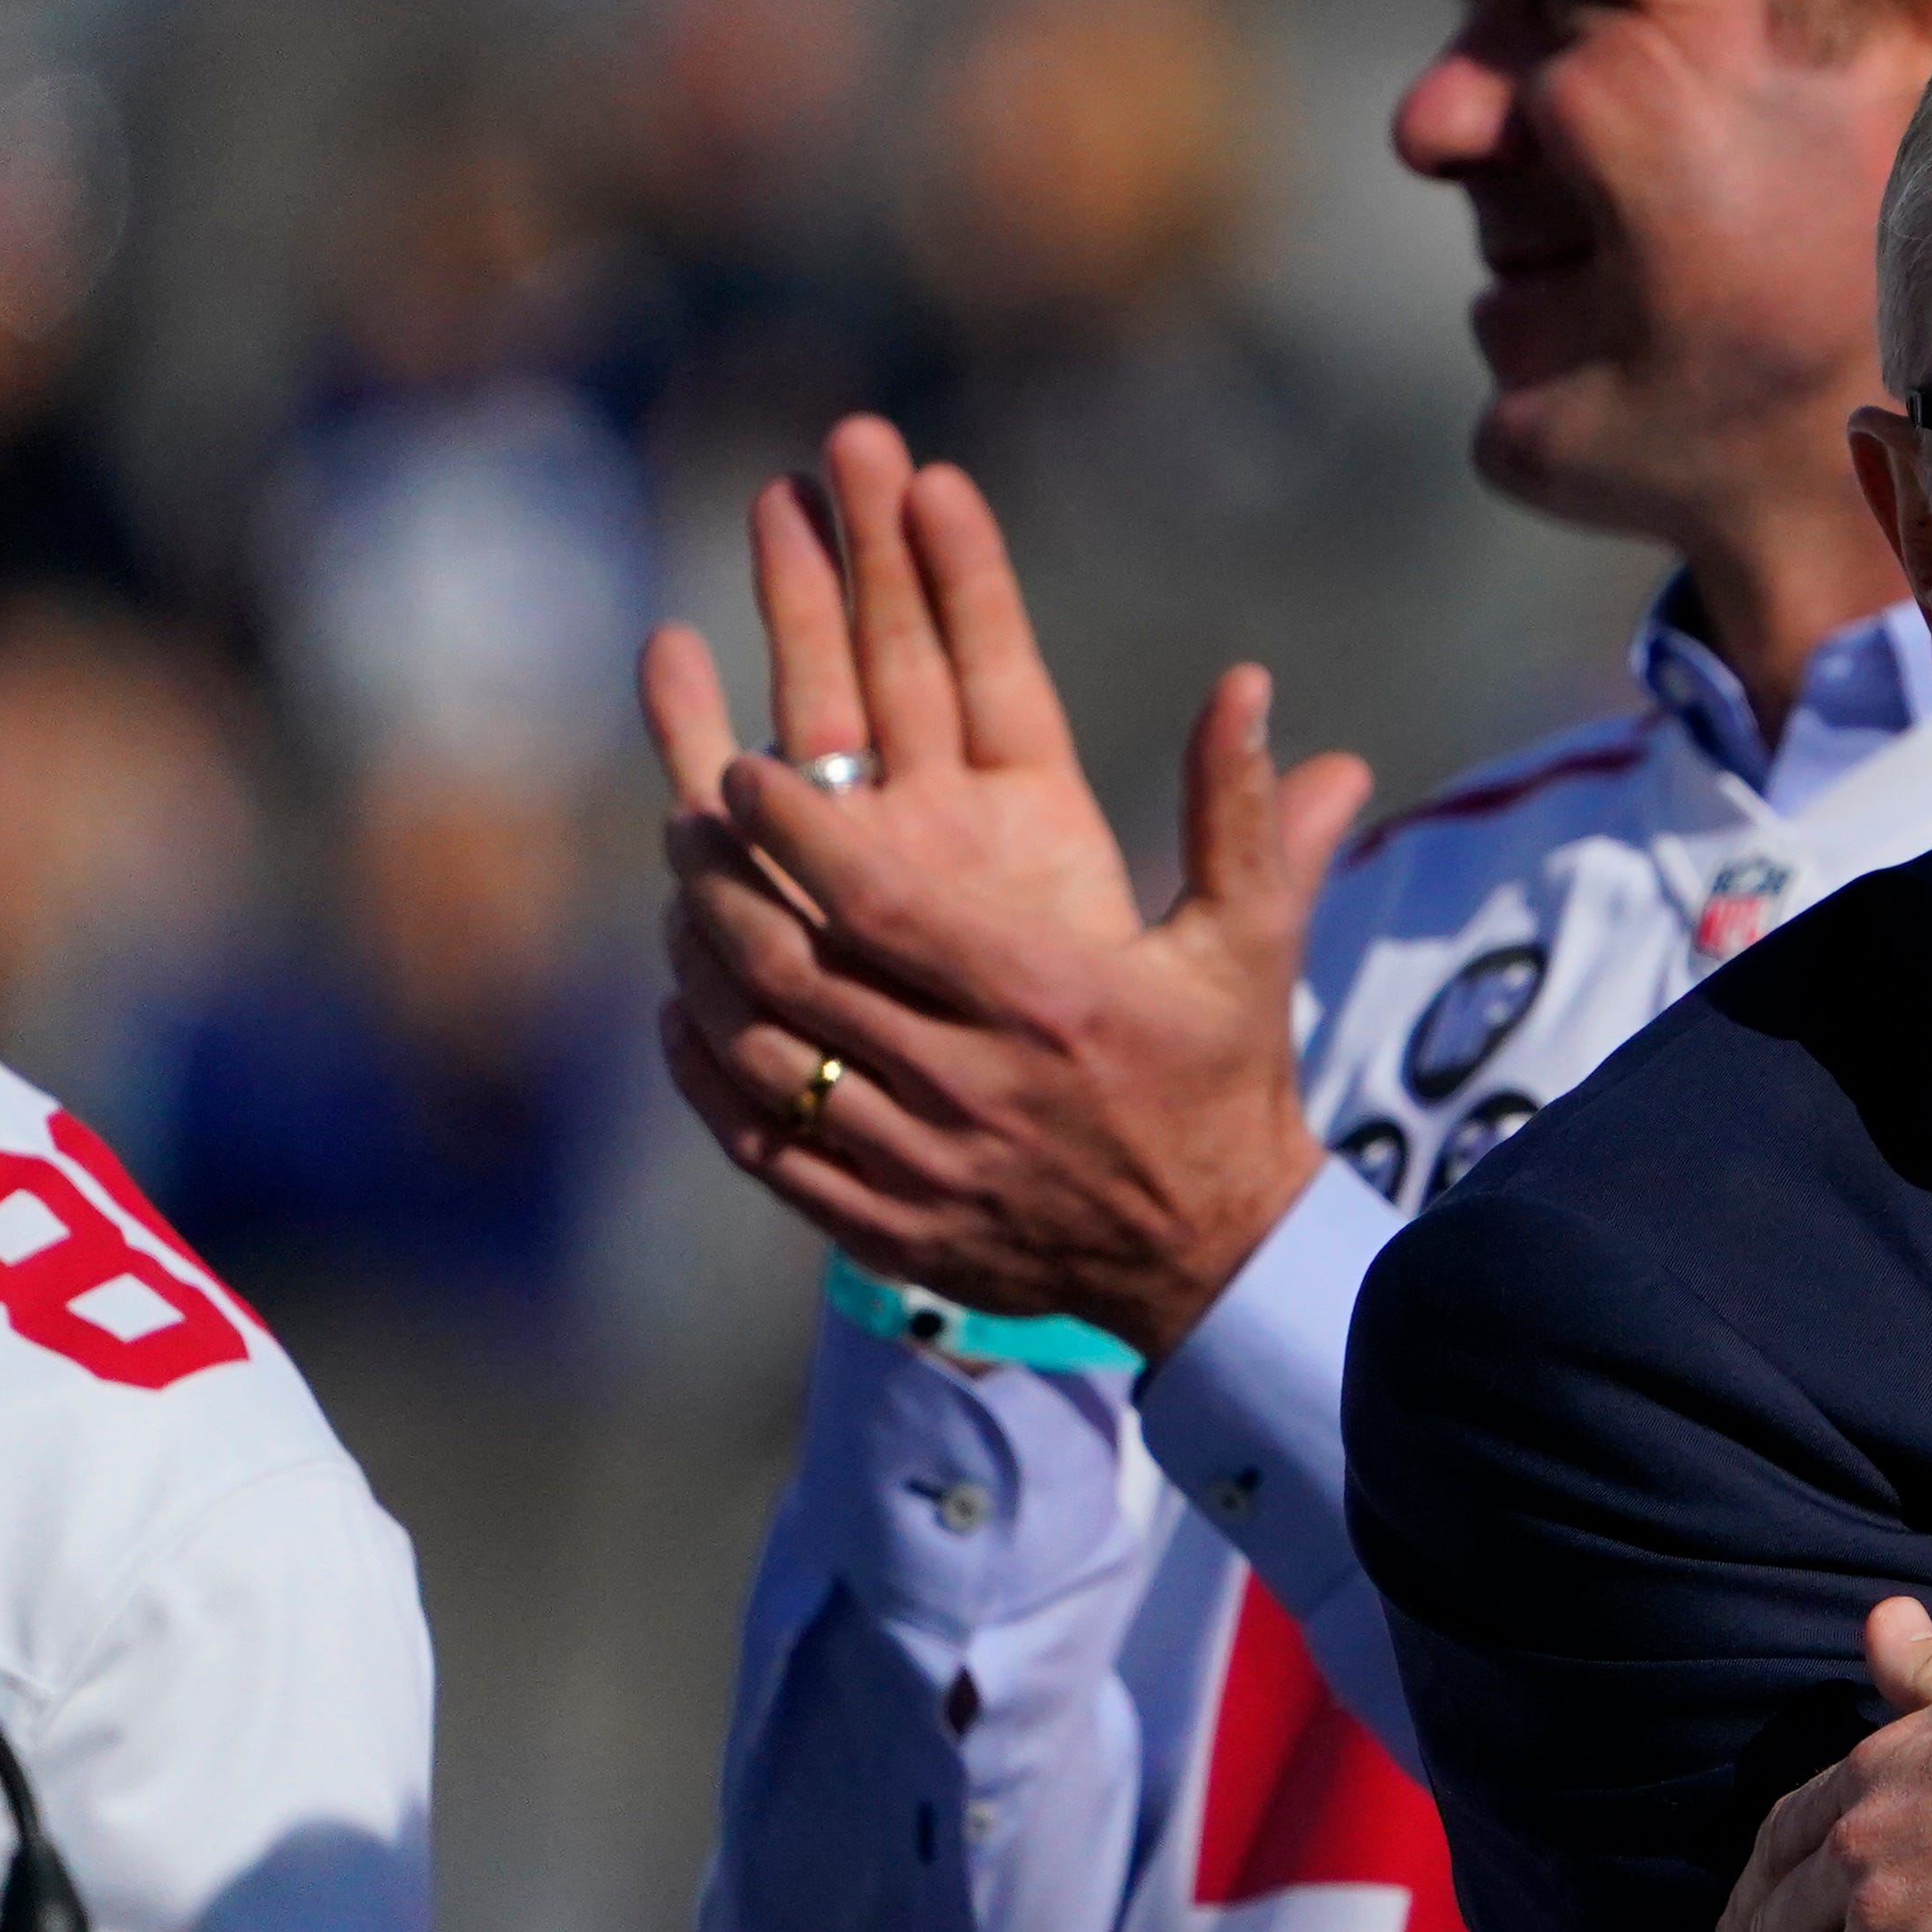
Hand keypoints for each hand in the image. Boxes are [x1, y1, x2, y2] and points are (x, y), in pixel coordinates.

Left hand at [643, 414, 1373, 1359]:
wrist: (1217, 1248)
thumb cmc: (1224, 1072)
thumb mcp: (1250, 938)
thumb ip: (1236, 810)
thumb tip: (1246, 683)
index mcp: (1046, 999)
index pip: (878, 905)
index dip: (793, 835)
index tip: (743, 778)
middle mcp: (972, 1083)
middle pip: (796, 973)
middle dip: (722, 886)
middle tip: (686, 825)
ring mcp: (923, 1163)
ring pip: (766, 1055)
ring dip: (703, 972)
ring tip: (682, 906)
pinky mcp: (891, 1226)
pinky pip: (763, 1146)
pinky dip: (708, 1078)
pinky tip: (690, 1017)